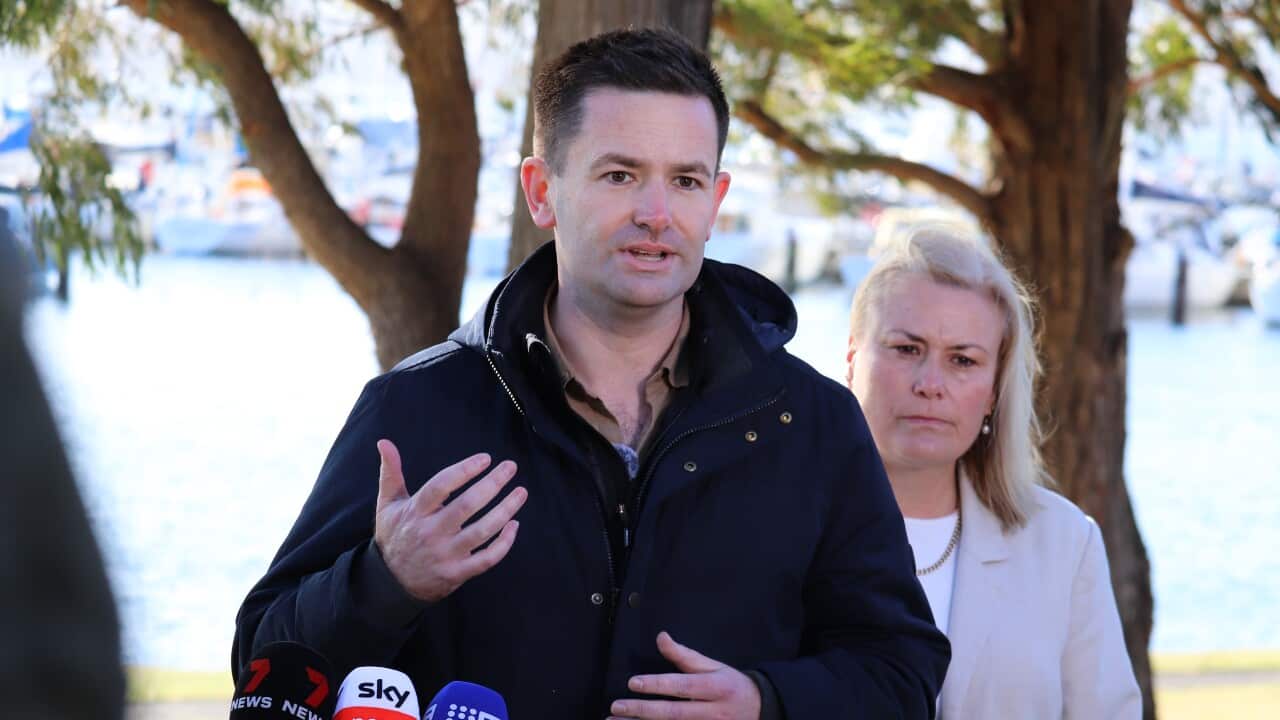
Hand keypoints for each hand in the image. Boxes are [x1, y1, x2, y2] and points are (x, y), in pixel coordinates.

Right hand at [373, 439, 527, 602]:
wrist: (390, 582)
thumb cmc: (394, 536)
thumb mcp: (387, 505)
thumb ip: (390, 473)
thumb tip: (384, 442)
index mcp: (415, 512)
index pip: (441, 486)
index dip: (464, 470)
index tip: (485, 458)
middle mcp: (431, 532)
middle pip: (467, 505)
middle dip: (493, 484)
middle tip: (511, 467)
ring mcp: (445, 554)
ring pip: (482, 531)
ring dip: (506, 510)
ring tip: (521, 492)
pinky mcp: (457, 573)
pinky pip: (487, 559)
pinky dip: (504, 543)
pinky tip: (514, 525)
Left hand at [609, 632, 761, 719]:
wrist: (760, 711)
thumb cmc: (730, 685)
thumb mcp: (713, 666)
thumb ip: (684, 655)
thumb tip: (661, 637)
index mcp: (716, 687)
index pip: (683, 686)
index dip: (658, 685)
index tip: (633, 683)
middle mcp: (713, 712)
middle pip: (674, 713)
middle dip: (643, 711)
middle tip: (616, 706)